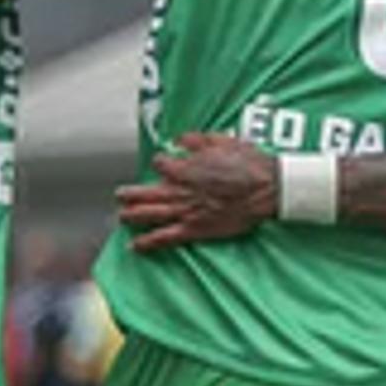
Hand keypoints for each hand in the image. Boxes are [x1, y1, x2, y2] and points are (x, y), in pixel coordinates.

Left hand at [115, 134, 281, 252]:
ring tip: (121, 217)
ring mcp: (184, 211)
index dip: (160, 163)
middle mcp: (178, 190)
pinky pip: (164, 237)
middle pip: (144, 192)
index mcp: (184, 168)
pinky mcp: (193, 229)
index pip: (160, 164)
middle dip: (129, 194)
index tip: (162, 164)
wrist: (265, 188)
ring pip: (148, 215)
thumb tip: (182, 140)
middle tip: (120, 195)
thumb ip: (197, 140)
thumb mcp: (221, 141)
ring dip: (131, 216)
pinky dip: (148, 242)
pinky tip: (135, 246)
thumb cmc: (247, 163)